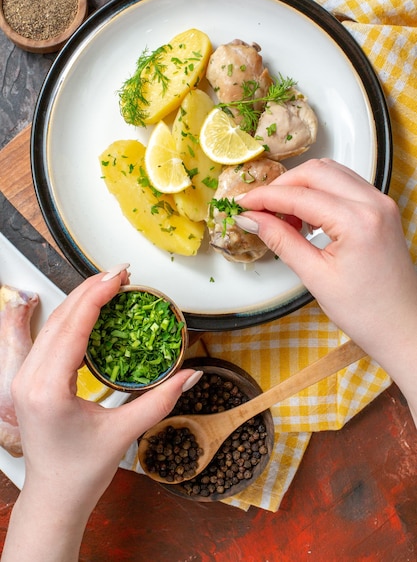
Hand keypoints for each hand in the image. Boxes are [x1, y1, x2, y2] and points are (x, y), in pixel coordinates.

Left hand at [3, 266, 200, 560]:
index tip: (119, 276)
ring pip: (51, 324)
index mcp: (48, 389)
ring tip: (110, 285)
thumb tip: (193, 374)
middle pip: (60, 318)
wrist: (54, 496)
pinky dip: (72, 319)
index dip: (96, 296)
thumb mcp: (124, 433)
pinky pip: (49, 338)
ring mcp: (24, 378)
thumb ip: (160, 400)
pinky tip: (91, 310)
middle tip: (121, 274)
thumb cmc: (82, 471)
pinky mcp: (28, 379)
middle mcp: (29, 378)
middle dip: (90, 290)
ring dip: (80, 301)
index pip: (73, 327)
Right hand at [236, 159, 416, 416]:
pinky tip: (304, 216)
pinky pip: (345, 185)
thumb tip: (252, 219)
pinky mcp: (382, 209)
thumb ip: (282, 241)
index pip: (299, 195)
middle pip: (315, 172)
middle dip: (281, 185)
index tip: (241, 203)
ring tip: (279, 214)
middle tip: (257, 208)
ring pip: (331, 172)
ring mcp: (381, 203)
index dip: (265, 197)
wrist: (403, 327)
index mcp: (357, 221)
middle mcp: (373, 203)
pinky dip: (319, 192)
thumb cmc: (366, 312)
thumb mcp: (315, 277)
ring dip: (300, 186)